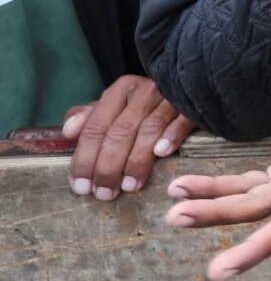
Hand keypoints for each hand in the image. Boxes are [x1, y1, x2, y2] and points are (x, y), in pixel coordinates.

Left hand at [62, 75, 195, 200]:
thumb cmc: (144, 107)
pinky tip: (161, 153)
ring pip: (149, 129)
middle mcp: (143, 92)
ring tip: (129, 186)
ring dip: (137, 160)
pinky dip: (171, 136)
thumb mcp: (113, 109)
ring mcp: (170, 98)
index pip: (95, 127)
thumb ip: (88, 119)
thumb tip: (68, 132)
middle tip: (104, 193)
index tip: (80, 186)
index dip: (85, 158)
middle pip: (120, 132)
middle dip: (108, 166)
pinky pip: (181, 121)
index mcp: (119, 91)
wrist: (189, 87)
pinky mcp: (193, 106)